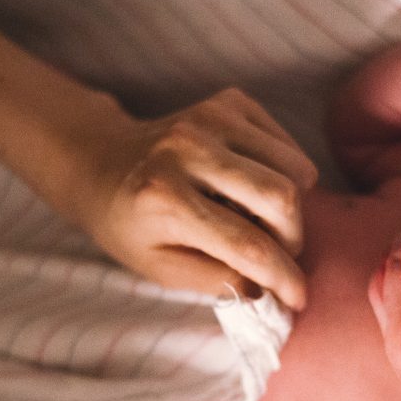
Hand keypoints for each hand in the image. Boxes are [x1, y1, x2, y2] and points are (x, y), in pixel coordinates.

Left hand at [75, 88, 317, 309]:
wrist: (100, 161)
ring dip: (290, 208)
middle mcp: (188, 149)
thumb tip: (269, 290)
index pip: (248, 245)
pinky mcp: (230, 102)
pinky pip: (288, 147)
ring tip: (261, 221)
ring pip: (295, 169)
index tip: (300, 299)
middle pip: (281, 199)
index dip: (283, 277)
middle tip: (277, 256)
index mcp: (165, 198)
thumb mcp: (160, 268)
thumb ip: (216, 281)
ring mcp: (211, 118)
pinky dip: (285, 175)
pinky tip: (254, 188)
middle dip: (293, 239)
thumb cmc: (129, 224)